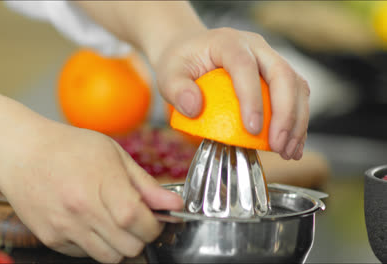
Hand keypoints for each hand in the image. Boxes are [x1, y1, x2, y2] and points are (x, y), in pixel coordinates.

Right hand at [0, 122, 182, 262]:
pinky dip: (95, 245)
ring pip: (109, 257)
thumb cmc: (67, 147)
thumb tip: (173, 204)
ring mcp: (64, 228)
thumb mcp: (112, 154)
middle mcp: (81, 210)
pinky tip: (90, 223)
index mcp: (100, 184)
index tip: (155, 218)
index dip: (154, 225)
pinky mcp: (50, 239)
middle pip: (129, 246)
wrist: (19, 153)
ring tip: (113, 222)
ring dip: (120, 245)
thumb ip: (144, 183)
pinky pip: (84, 255)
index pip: (139, 221)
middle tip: (136, 219)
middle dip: (141, 236)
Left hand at [153, 27, 309, 160]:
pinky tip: (292, 146)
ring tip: (288, 152)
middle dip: (285, 113)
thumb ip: (176, 89)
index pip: (245, 66)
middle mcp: (255, 47)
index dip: (252, 98)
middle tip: (278, 146)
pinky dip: (297, 122)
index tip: (252, 130)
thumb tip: (195, 108)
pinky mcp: (277, 75)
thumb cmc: (180, 63)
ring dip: (297, 121)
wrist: (192, 50)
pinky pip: (296, 95)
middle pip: (282, 74)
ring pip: (296, 85)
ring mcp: (269, 59)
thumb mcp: (167, 74)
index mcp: (228, 42)